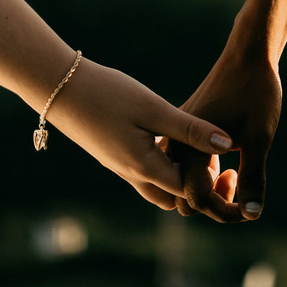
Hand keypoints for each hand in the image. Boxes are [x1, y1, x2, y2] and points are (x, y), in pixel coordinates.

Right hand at [45, 57, 233, 209]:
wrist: (59, 87)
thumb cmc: (108, 93)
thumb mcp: (154, 108)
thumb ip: (191, 129)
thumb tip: (227, 143)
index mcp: (145, 168)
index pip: (190, 192)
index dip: (212, 182)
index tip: (225, 159)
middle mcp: (132, 176)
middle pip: (175, 199)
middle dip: (197, 188)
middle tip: (214, 160)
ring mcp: (120, 168)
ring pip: (159, 189)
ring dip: (179, 178)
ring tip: (195, 149)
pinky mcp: (113, 156)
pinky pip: (146, 174)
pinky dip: (164, 167)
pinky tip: (172, 141)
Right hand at [168, 46, 282, 221]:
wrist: (247, 53)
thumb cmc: (254, 91)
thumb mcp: (258, 138)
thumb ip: (252, 177)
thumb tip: (251, 214)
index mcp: (186, 148)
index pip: (197, 200)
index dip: (226, 211)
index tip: (251, 206)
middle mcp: (172, 145)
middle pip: (184, 197)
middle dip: (214, 204)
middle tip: (243, 186)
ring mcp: (173, 138)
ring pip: (182, 182)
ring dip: (208, 189)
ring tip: (235, 174)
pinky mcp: (180, 132)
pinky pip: (183, 166)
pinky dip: (203, 175)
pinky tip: (225, 163)